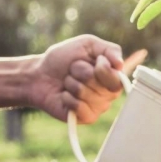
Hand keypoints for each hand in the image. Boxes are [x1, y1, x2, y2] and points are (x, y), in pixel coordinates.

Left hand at [26, 35, 146, 123]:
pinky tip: (64, 95)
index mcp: (113, 76)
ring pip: (86, 94)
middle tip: (73, 71)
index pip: (116, 77)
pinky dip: (67, 97)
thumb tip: (121, 64)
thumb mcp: (87, 44)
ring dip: (71, 83)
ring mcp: (98, 107)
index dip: (102, 68)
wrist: (39, 74)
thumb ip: (109, 49)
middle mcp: (109, 93)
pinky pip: (79, 108)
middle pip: (100, 85)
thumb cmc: (63, 58)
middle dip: (80, 72)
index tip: (93, 60)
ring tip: (67, 82)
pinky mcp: (86, 117)